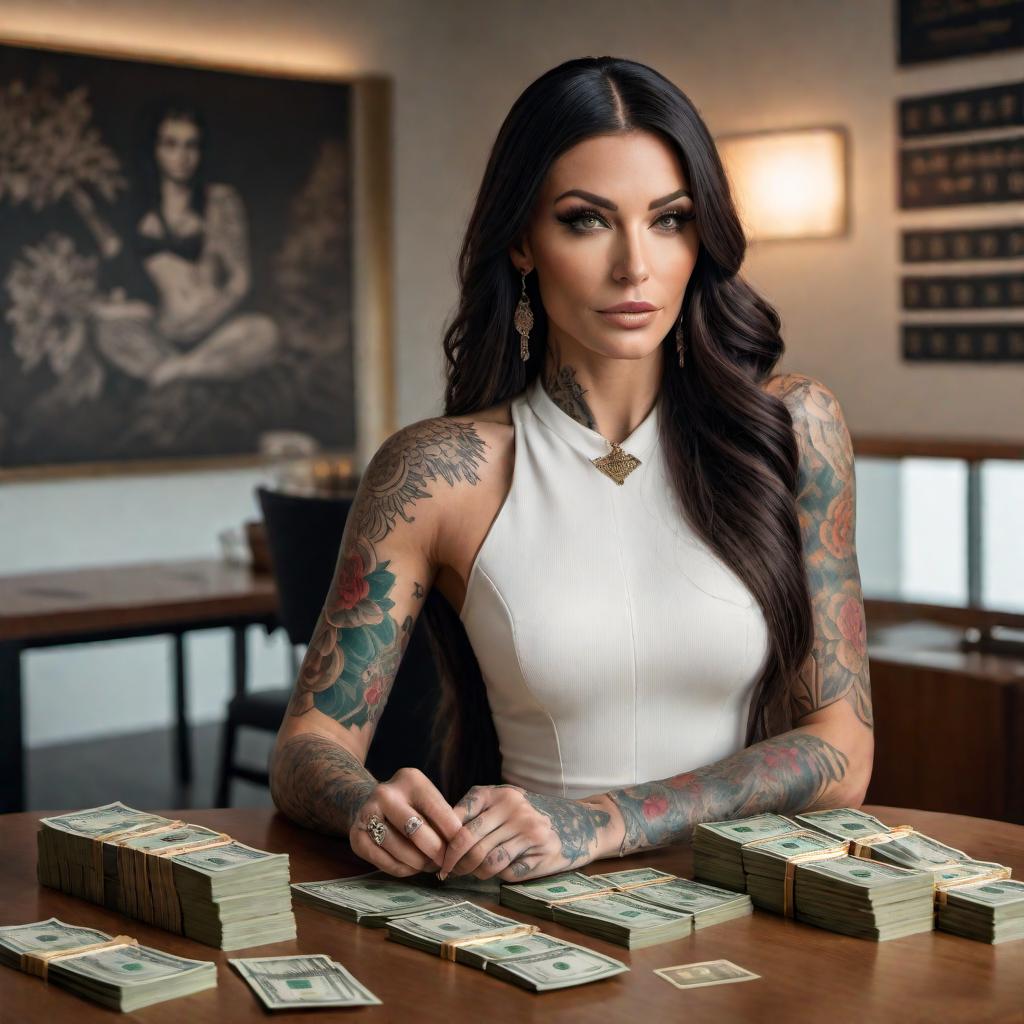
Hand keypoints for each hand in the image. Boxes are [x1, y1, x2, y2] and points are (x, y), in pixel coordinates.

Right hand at [348, 767, 463, 878]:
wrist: (369, 802)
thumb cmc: (410, 804)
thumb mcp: (427, 799)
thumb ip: (443, 818)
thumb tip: (460, 848)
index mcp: (410, 779)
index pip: (438, 810)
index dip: (453, 834)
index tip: (462, 848)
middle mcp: (385, 793)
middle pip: (417, 830)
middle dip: (437, 852)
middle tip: (446, 862)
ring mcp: (367, 814)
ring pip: (400, 849)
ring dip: (420, 863)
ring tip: (430, 865)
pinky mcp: (356, 837)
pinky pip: (385, 862)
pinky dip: (403, 869)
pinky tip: (412, 867)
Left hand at [437, 784, 612, 882]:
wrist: (576, 823)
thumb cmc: (526, 816)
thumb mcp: (500, 805)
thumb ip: (472, 815)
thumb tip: (436, 839)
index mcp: (496, 794)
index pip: (457, 819)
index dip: (443, 842)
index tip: (435, 857)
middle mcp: (512, 808)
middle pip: (468, 843)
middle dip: (453, 863)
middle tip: (446, 873)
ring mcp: (528, 830)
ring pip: (486, 862)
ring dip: (473, 873)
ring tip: (469, 874)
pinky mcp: (539, 853)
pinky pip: (506, 872)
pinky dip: (497, 876)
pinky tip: (496, 873)